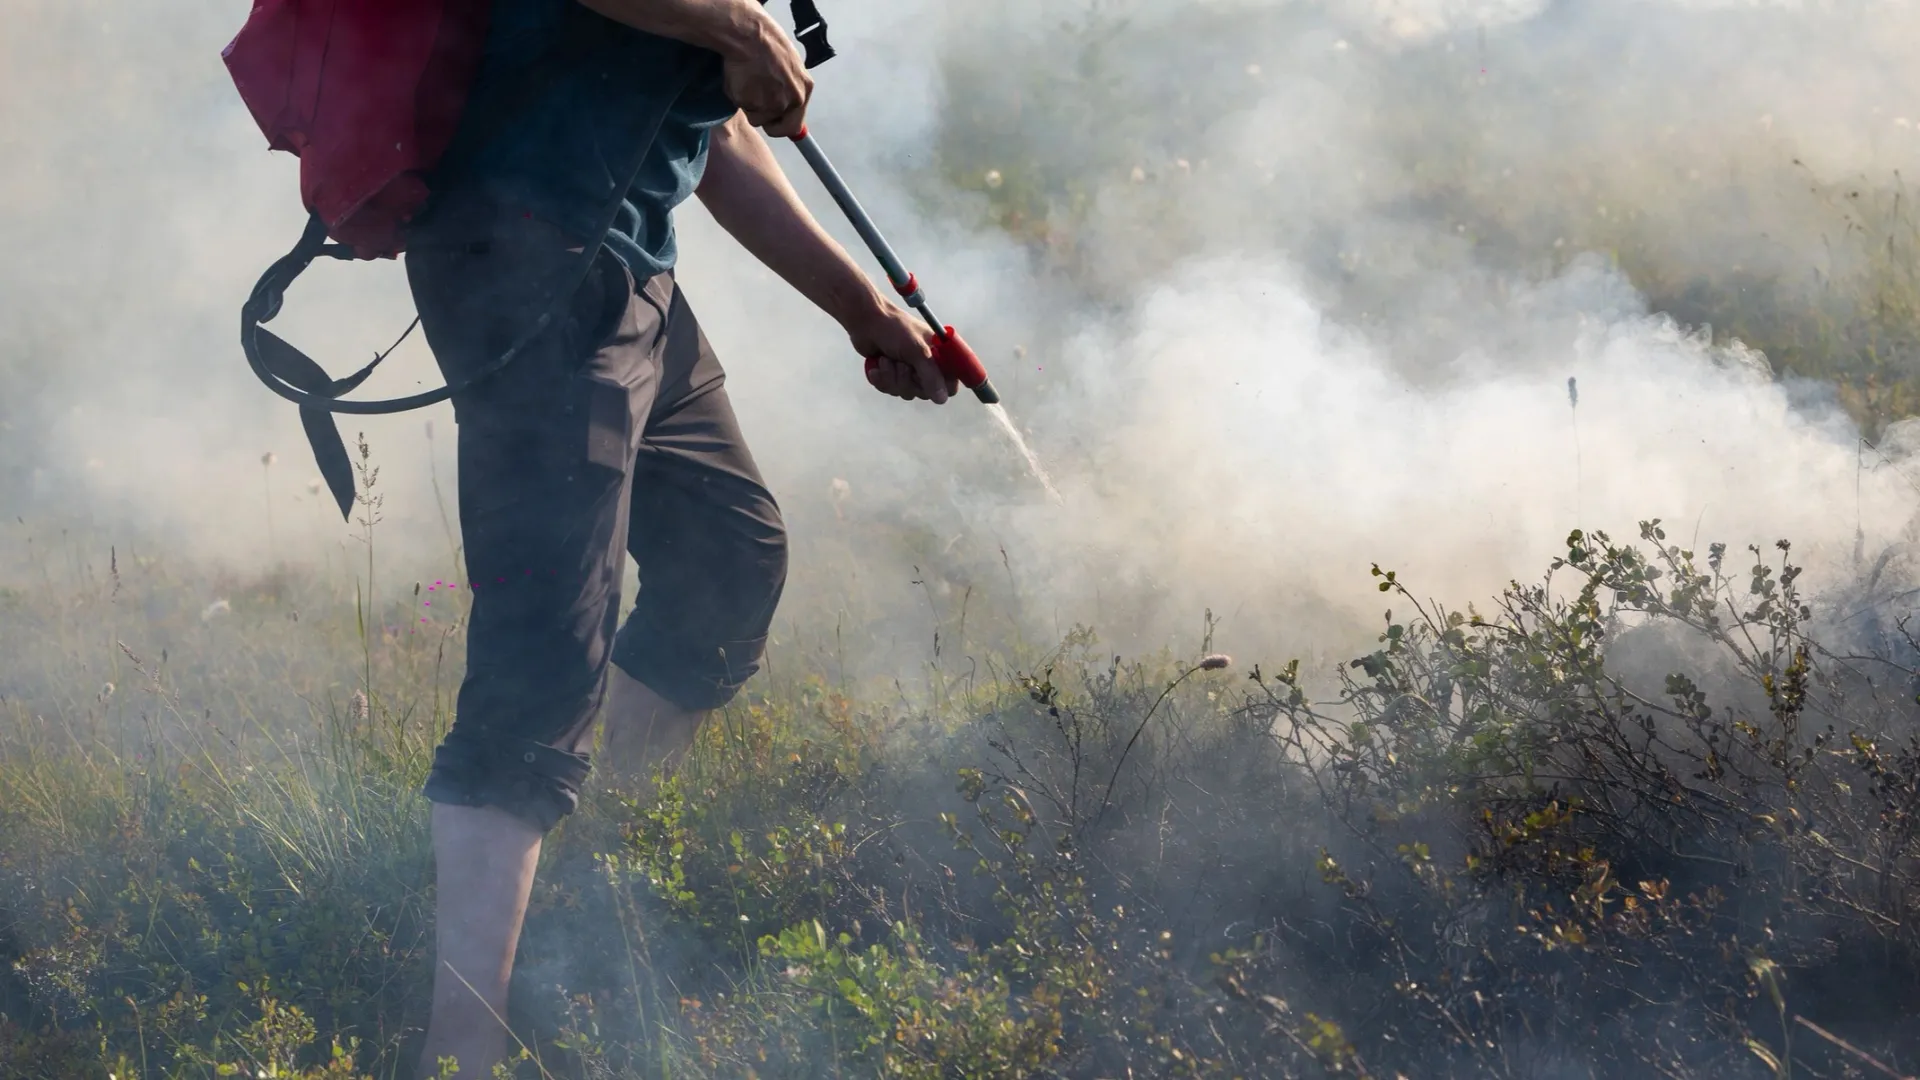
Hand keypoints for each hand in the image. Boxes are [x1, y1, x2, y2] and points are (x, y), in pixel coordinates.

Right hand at [718, 3, 811, 137]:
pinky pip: (741, 106)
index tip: (772, 125)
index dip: (780, 127)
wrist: (749, 34)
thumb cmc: (768, 42)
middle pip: (774, 126)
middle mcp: (792, 100)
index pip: (795, 126)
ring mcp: (771, 103)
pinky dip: (738, 94)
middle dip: (763, 117)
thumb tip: (783, 106)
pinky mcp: (750, 102)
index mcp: (804, 90)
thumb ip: (789, 89)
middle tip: (755, 99)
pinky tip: (741, 76)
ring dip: (749, 103)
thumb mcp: (790, 66)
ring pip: (755, 117)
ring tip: (749, 79)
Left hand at [846, 303, 955, 403]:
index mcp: (940, 355)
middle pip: (926, 392)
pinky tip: (877, 363)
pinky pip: (891, 390)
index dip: (941, 386)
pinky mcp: (893, 375)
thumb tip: (942, 399)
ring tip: (886, 359)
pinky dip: (882, 379)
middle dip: (908, 380)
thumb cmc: (894, 329)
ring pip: (906, 392)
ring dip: (892, 377)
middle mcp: (928, 365)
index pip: (951, 383)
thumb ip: (931, 376)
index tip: (926, 380)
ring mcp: (910, 371)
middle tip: (900, 364)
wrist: (866, 321)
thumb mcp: (917, 350)